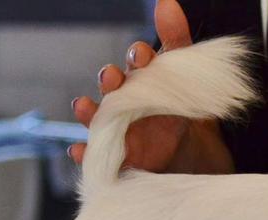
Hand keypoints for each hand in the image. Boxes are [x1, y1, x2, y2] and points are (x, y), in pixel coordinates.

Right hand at [69, 0, 233, 173]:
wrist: (187, 151)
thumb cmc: (178, 106)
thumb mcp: (184, 74)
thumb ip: (177, 40)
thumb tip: (166, 2)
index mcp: (142, 78)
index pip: (137, 63)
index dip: (138, 58)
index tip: (143, 55)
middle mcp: (124, 100)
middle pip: (112, 87)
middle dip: (110, 81)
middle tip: (112, 77)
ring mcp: (117, 128)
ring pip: (97, 118)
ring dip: (88, 112)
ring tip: (84, 107)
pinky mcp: (116, 156)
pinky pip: (96, 155)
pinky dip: (85, 153)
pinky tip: (80, 151)